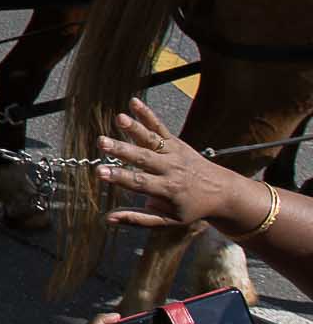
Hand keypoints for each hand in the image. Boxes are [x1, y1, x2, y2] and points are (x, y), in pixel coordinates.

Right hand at [96, 97, 265, 232]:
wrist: (223, 192)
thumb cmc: (191, 208)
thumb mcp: (169, 221)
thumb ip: (139, 219)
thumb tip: (108, 218)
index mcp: (168, 191)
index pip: (140, 183)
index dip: (119, 178)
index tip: (100, 172)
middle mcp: (171, 170)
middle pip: (143, 159)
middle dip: (122, 150)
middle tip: (102, 142)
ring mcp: (174, 154)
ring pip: (152, 140)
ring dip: (135, 128)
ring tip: (119, 118)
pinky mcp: (176, 143)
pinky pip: (161, 127)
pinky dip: (148, 114)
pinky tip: (133, 103)